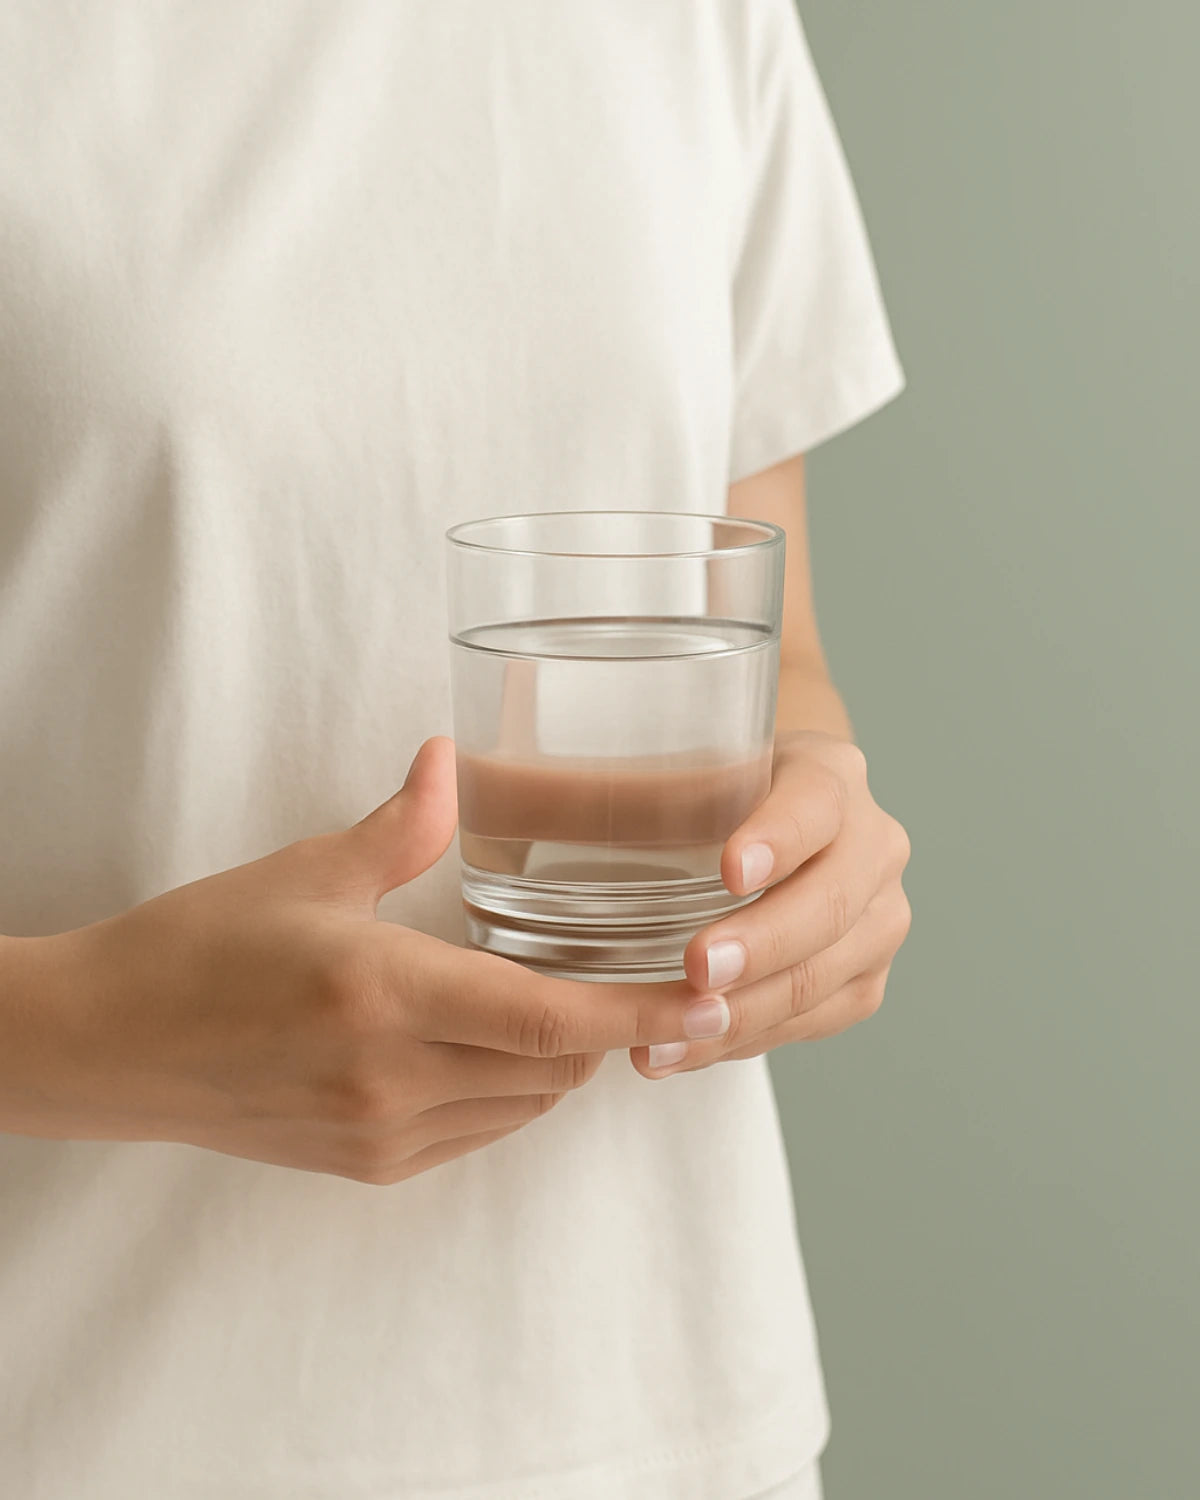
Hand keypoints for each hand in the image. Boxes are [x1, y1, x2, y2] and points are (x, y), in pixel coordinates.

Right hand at [9, 739, 716, 1182]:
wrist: (108, 1047)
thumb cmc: (197, 947)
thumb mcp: (304, 872)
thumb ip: (403, 826)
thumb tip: (451, 759)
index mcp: (384, 993)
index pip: (551, 1021)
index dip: (642, 1013)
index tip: (707, 1001)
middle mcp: (392, 1078)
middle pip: (555, 1070)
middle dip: (611, 1030)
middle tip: (639, 975)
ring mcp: (379, 1133)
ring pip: (524, 1107)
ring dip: (560, 1061)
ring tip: (567, 1004)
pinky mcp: (365, 1164)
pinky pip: (477, 1133)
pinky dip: (510, 1091)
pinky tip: (495, 1044)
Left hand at [629, 732, 911, 1078]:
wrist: (771, 832)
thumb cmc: (715, 798)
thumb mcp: (687, 769)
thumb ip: (634, 786)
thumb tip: (515, 795)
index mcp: (831, 776)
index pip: (815, 805)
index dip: (777, 839)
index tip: (730, 870)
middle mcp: (874, 845)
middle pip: (829, 904)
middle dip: (760, 945)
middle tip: (696, 970)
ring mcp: (879, 919)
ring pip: (821, 977)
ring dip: (742, 1014)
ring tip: (667, 1037)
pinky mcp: (863, 980)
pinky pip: (809, 1023)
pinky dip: (741, 1042)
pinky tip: (681, 1050)